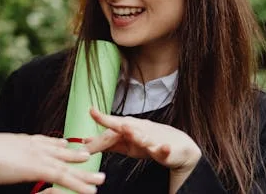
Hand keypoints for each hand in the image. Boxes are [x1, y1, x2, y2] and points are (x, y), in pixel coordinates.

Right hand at [0, 133, 105, 193]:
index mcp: (17, 140)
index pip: (41, 141)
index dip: (55, 143)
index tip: (65, 143)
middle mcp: (29, 145)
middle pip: (58, 151)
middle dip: (75, 154)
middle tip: (89, 154)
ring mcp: (35, 156)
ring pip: (66, 166)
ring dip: (84, 173)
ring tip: (100, 177)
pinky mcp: (38, 169)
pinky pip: (65, 179)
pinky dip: (80, 185)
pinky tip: (91, 191)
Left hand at [84, 107, 200, 191]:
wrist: (178, 147)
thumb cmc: (149, 143)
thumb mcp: (126, 145)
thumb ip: (107, 143)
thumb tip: (86, 141)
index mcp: (126, 130)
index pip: (108, 130)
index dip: (97, 126)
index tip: (87, 119)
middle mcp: (137, 131)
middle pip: (121, 127)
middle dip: (109, 121)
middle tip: (96, 114)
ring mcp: (152, 139)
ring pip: (142, 136)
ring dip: (134, 133)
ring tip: (125, 129)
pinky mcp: (166, 150)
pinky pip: (165, 150)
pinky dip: (164, 149)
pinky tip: (164, 148)